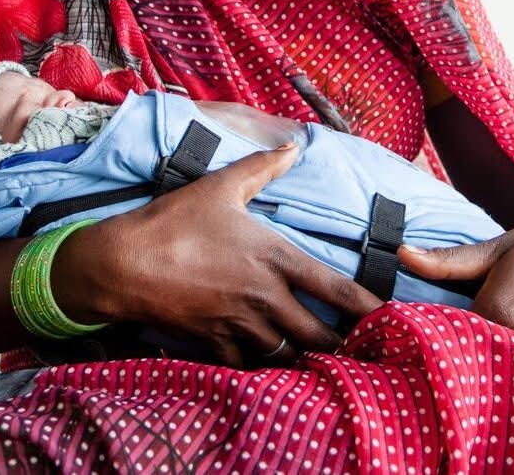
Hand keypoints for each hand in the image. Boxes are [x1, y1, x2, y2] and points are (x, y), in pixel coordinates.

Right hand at [52, 144, 382, 366]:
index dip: (370, 309)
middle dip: (342, 345)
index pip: (337, 290)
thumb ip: (262, 167)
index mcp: (276, 259)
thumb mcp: (220, 186)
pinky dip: (262, 368)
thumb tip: (292, 146)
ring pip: (289, 357)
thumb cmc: (175, 221)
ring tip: (318, 358)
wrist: (124, 263)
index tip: (389, 319)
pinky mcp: (215, 343)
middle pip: (321, 337)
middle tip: (357, 348)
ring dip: (304, 357)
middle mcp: (266, 298)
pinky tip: (267, 362)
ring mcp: (240, 325)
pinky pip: (250, 367)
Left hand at [396, 203, 513, 344]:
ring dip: (495, 357)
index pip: (455, 336)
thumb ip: (448, 260)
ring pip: (509, 364)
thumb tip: (403, 255)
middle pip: (481, 355)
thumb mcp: (494, 248)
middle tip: (453, 338)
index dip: (440, 335)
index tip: (426, 331)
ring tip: (485, 341)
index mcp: (499, 308)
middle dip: (465, 349)